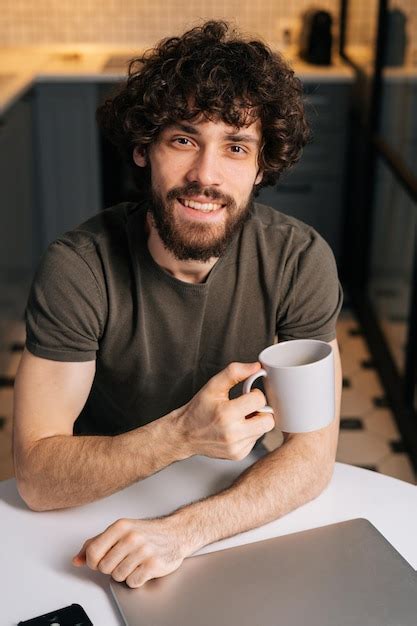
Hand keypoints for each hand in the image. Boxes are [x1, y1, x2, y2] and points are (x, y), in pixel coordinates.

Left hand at [72, 517, 187, 587]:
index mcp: (120, 526)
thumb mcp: (121, 531)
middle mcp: (131, 537)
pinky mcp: (153, 564)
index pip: (93, 552)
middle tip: (123, 559)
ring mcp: (143, 551)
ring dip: (124, 573)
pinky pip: (132, 582)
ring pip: (118, 576)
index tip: (101, 560)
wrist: (176, 533)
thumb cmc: (146, 532)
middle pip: (104, 567)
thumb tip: (77, 559)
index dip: (94, 561)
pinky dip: (136, 579)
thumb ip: (96, 543)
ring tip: (134, 562)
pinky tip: (142, 568)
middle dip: (111, 567)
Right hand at [176, 362, 274, 460]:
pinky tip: (236, 429)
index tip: (246, 394)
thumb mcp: (213, 385)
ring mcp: (236, 447)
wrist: (184, 434)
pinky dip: (249, 433)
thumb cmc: (199, 409)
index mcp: (226, 414)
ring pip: (264, 430)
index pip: (259, 400)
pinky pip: (255, 441)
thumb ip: (235, 372)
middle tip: (248, 407)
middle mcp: (232, 433)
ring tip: (240, 418)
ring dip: (256, 422)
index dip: (254, 393)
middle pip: (268, 420)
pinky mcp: (238, 455)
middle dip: (261, 410)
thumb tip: (257, 367)